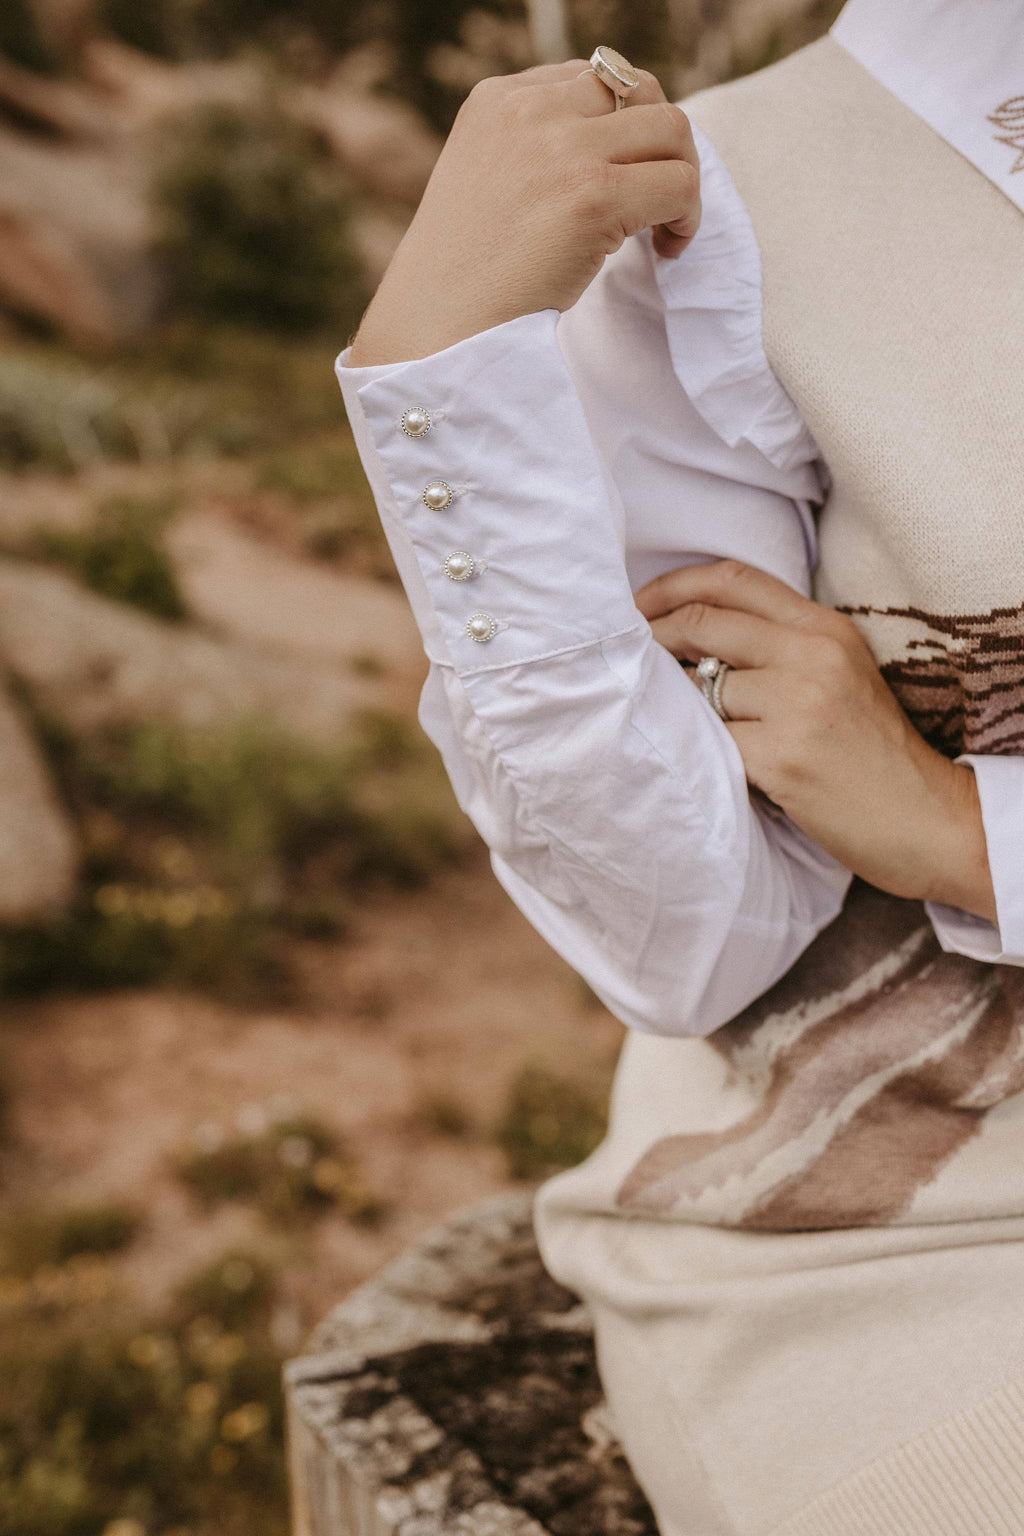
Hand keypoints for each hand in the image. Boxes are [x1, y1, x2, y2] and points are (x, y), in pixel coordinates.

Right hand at [349, 61, 700, 365]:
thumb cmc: (463, 277)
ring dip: (682, 174)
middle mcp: (530, 111)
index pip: (590, 79)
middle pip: (636, 89)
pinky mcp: (593, 195)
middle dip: (658, 143)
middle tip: (655, 200)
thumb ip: (535, 151)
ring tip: (665, 226)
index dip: (619, 128)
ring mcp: (562, 149)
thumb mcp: (485, 183)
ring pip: (670, 128)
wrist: (439, 326)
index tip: (618, 177)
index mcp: (497, 101)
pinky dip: (687, 217)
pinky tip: (666, 249)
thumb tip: (615, 150)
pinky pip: (679, 183)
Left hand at [637, 560, 997, 922]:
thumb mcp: (840, 674)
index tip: (638, 606)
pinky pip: (712, 740)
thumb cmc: (869, 753)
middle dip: (653, 637)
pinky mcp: (783, 756)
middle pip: (704, 623)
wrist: (923, 818)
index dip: (673, 585)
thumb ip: (781, 645)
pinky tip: (702, 761)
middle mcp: (813, 654)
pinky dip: (698, 749)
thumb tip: (691, 631)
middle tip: (626, 657)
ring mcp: (799, 704)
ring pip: (700, 686)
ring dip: (679, 705)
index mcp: (826, 627)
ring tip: (679, 723)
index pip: (734, 578)